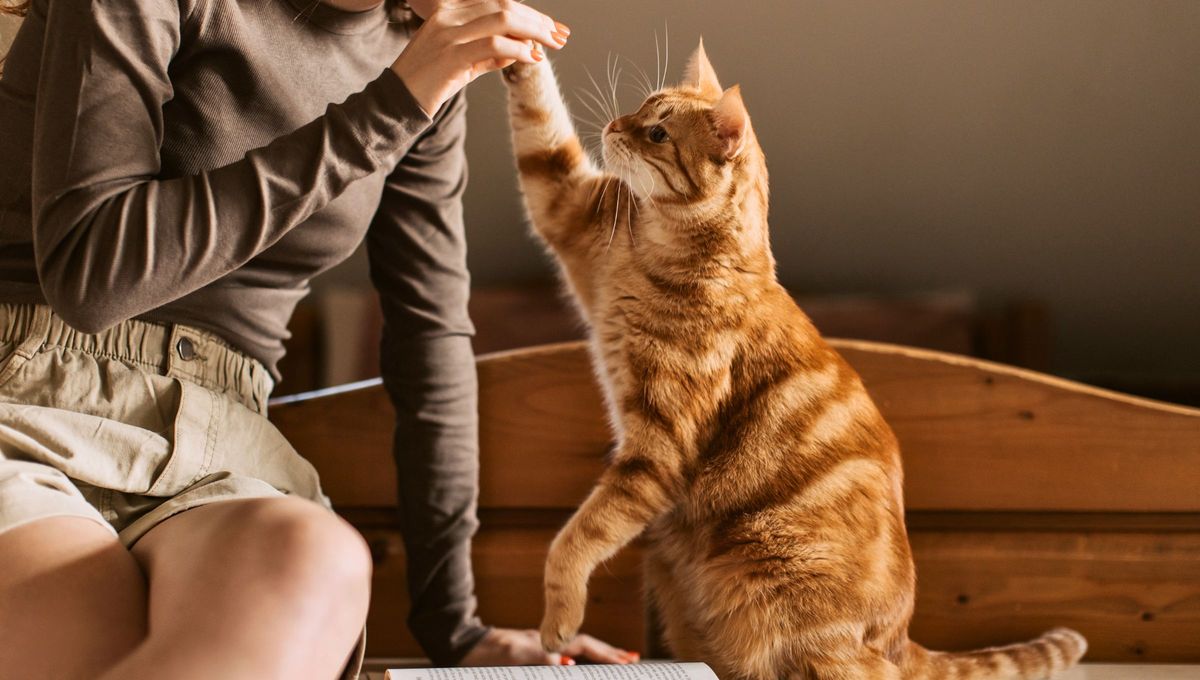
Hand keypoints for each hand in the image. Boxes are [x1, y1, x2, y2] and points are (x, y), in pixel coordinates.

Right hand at [391, 0, 570, 114]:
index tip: (550, 26)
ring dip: (534, 31)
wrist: (397, 102)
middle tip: (559, 34)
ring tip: (552, 44)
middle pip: (503, 5)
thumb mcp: (462, 62)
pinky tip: (534, 58)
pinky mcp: (452, 55)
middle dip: (536, 19)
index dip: (528, 12)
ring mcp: (449, 33)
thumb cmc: (430, 83)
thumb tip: (522, 49)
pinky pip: (494, 45)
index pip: (496, 2)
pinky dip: (519, 50)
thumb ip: (489, 53)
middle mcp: (447, 15)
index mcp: (448, 10)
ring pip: (502, 19)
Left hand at [459, 628, 639, 665]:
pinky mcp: (530, 658)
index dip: (607, 655)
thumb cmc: (483, 655)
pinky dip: (577, 661)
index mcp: (546, 641)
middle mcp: (546, 643)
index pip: (584, 647)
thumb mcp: (512, 655)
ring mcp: (539, 650)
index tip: (628, 661)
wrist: (460, 648)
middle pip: (585, 647)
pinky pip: (561, 658)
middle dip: (609, 653)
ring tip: (616, 662)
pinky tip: (578, 665)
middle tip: (632, 660)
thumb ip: (540, 657)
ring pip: (574, 652)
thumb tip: (567, 663)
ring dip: (596, 658)